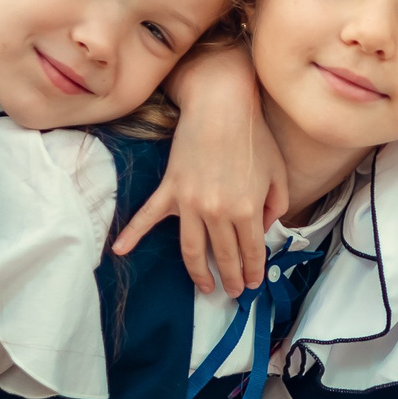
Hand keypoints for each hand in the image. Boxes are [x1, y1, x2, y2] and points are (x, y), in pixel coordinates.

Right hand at [112, 45, 285, 296]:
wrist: (221, 106)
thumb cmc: (254, 137)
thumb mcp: (278, 174)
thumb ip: (275, 206)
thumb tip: (263, 226)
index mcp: (246, 210)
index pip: (251, 251)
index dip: (253, 270)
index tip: (252, 283)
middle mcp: (217, 212)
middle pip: (223, 255)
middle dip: (230, 278)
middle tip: (233, 292)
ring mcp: (190, 203)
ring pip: (191, 249)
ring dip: (198, 273)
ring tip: (205, 288)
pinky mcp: (170, 190)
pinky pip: (148, 216)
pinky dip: (132, 234)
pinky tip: (119, 250)